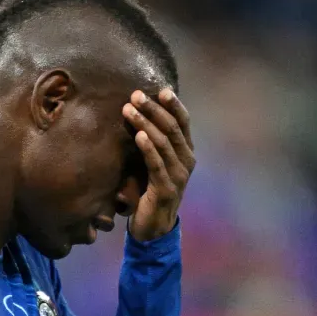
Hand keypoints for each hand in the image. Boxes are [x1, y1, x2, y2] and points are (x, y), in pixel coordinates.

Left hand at [122, 88, 194, 241]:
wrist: (153, 226)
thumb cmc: (150, 190)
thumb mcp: (154, 162)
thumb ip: (153, 142)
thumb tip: (137, 112)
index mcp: (186, 152)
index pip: (183, 122)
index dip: (174, 105)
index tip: (160, 89)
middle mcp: (186, 162)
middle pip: (172, 129)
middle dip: (154, 110)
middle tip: (136, 95)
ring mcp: (178, 176)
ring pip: (164, 143)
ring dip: (146, 124)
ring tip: (129, 110)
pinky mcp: (166, 189)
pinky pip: (157, 164)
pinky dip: (148, 148)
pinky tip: (138, 135)